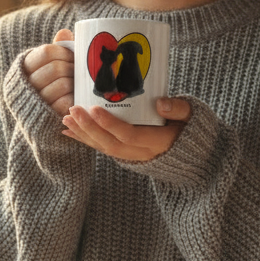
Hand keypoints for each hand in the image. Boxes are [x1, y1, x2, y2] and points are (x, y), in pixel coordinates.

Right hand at [23, 29, 74, 116]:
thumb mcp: (44, 69)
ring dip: (73, 83)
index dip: (64, 52)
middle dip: (71, 68)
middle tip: (77, 71)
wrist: (36, 124)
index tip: (72, 57)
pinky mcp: (46, 118)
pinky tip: (74, 98)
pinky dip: (72, 98)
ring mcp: (35, 102)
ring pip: (62, 84)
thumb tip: (65, 32)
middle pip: (55, 68)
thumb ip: (54, 52)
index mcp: (22, 69)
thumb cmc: (44, 90)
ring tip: (76, 84)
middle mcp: (24, 86)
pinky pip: (65, 102)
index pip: (46, 52)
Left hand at [61, 98, 191, 161]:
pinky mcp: (125, 155)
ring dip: (83, 134)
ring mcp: (133, 156)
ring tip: (66, 118)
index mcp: (159, 142)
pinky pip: (102, 149)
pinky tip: (68, 130)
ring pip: (103, 148)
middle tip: (72, 110)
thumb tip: (161, 104)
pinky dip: (84, 140)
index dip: (110, 124)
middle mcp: (143, 153)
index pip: (130, 135)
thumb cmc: (192, 128)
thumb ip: (179, 109)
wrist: (194, 155)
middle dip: (89, 128)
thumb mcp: (193, 116)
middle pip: (110, 144)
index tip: (94, 109)